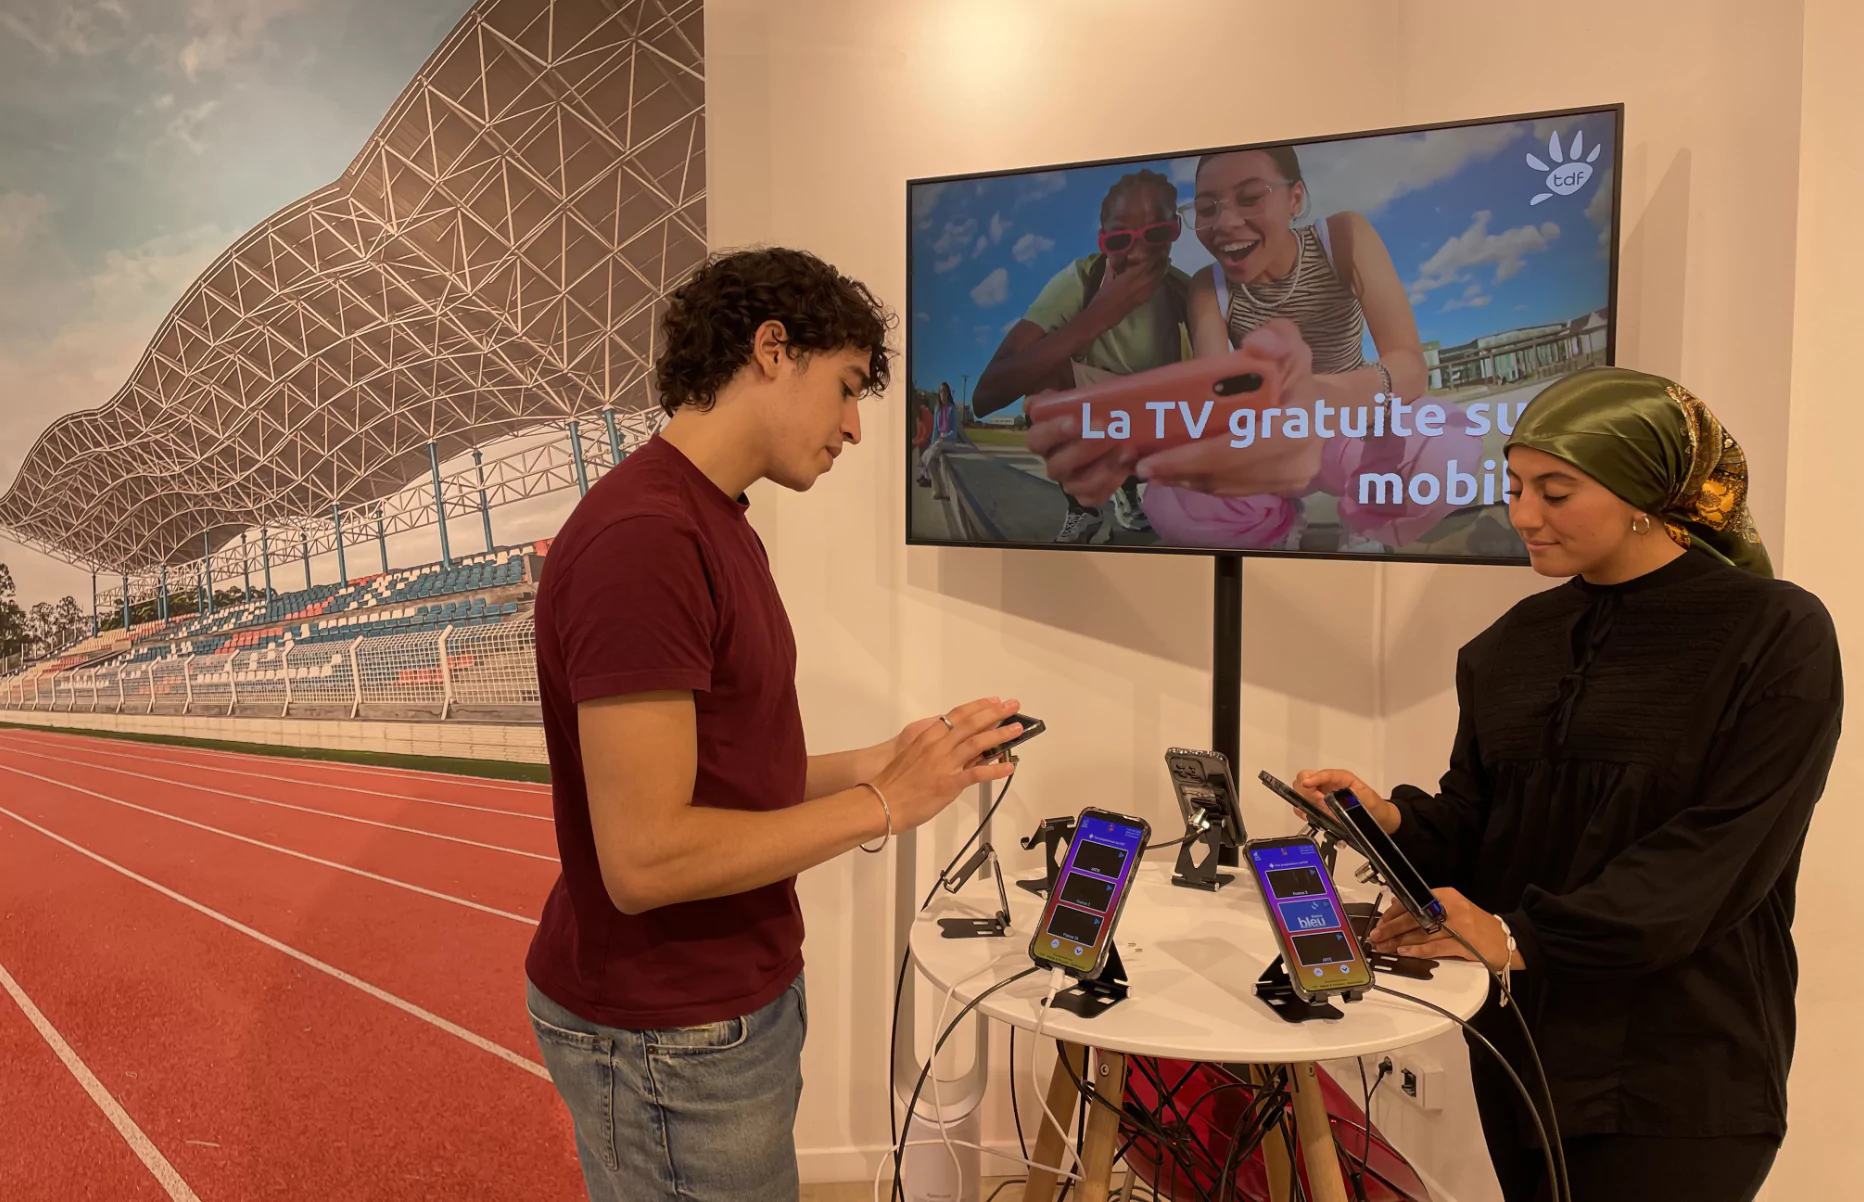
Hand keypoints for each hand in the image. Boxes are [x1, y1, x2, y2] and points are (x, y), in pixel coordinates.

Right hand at [872, 697, 1022, 831]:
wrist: (881, 803)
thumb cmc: (894, 782)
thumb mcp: (915, 755)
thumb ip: (936, 747)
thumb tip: (959, 745)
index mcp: (928, 737)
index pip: (958, 715)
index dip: (978, 706)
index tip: (994, 701)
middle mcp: (938, 746)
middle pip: (971, 724)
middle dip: (995, 713)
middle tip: (1012, 706)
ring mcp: (944, 764)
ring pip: (977, 744)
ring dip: (1000, 735)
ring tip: (1016, 730)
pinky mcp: (949, 783)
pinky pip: (976, 774)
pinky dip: (994, 770)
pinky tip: (1008, 767)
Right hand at [1025, 395, 1137, 508]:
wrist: (1112, 429)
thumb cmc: (1088, 413)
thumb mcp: (1075, 399)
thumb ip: (1055, 400)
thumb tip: (1030, 405)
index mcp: (1043, 440)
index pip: (1037, 439)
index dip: (1053, 432)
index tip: (1074, 420)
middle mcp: (1054, 464)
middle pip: (1058, 465)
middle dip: (1083, 448)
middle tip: (1106, 430)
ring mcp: (1070, 482)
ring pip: (1078, 484)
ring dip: (1103, 467)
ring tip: (1126, 449)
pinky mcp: (1088, 495)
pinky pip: (1095, 496)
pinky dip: (1112, 482)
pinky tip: (1127, 466)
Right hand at [1083, 254, 1168, 333]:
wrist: (1105, 314)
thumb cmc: (1105, 294)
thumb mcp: (1108, 275)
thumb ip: (1113, 262)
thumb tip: (1114, 250)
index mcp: (1136, 274)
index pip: (1153, 259)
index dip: (1159, 250)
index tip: (1161, 242)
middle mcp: (1146, 281)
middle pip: (1161, 267)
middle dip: (1164, 258)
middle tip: (1165, 248)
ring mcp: (1148, 290)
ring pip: (1161, 276)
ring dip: (1163, 267)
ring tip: (1164, 258)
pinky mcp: (1147, 297)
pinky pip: (1157, 283)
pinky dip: (1158, 276)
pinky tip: (1155, 272)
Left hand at [1133, 319, 1323, 495]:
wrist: (1323, 410)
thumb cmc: (1295, 374)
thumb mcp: (1288, 344)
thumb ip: (1275, 337)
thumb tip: (1257, 343)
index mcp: (1300, 420)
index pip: (1244, 446)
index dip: (1199, 456)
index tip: (1155, 458)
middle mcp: (1299, 458)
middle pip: (1230, 472)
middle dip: (1183, 471)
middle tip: (1142, 467)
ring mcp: (1293, 480)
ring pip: (1230, 486)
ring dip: (1188, 480)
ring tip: (1153, 470)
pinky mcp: (1283, 490)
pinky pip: (1236, 491)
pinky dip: (1204, 483)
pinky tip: (1177, 475)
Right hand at [1293, 768, 1398, 833]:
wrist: (1378, 818)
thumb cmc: (1373, 806)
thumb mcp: (1366, 800)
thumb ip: (1349, 798)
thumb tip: (1331, 801)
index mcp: (1339, 778)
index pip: (1321, 773)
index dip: (1313, 779)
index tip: (1308, 786)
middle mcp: (1327, 783)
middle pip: (1304, 778)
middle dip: (1306, 790)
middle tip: (1318, 804)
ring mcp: (1320, 794)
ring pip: (1299, 790)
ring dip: (1303, 800)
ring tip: (1316, 811)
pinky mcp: (1317, 806)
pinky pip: (1302, 805)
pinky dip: (1302, 810)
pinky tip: (1311, 816)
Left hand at [1368, 886, 1523, 971]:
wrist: (1507, 939)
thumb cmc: (1477, 925)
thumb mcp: (1453, 908)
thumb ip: (1428, 908)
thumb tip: (1397, 905)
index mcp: (1446, 896)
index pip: (1414, 901)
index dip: (1394, 913)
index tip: (1381, 921)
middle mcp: (1451, 908)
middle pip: (1414, 917)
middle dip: (1392, 927)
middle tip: (1376, 935)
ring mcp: (1458, 926)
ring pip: (1421, 933)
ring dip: (1399, 941)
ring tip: (1384, 946)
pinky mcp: (1463, 944)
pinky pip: (1435, 947)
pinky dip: (1418, 950)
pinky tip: (1405, 952)